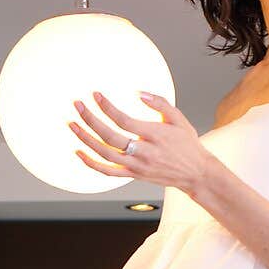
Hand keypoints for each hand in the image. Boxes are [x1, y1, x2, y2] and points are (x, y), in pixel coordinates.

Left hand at [68, 90, 206, 195]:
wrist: (195, 174)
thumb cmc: (187, 144)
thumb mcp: (179, 119)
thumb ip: (160, 103)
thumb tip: (138, 92)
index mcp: (154, 135)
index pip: (123, 120)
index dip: (107, 107)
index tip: (95, 95)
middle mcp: (144, 152)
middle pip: (110, 137)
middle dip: (90, 120)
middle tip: (77, 105)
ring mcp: (137, 166)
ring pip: (105, 154)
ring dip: (86, 139)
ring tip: (72, 124)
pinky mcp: (134, 175)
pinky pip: (108, 172)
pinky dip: (91, 163)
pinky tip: (79, 152)